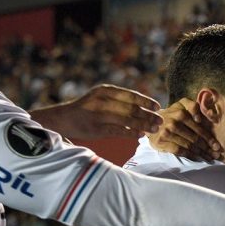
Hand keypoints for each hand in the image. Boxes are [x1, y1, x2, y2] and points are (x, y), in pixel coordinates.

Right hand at [30, 84, 162, 139]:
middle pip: (131, 109)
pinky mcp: (96, 129)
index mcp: (105, 90)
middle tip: (161, 121)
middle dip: (148, 115)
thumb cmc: (88, 108)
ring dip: (143, 125)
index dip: (146, 101)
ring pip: (127, 121)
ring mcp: (98, 115)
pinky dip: (131, 133)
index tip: (158, 107)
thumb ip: (119, 100)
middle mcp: (102, 101)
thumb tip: (145, 107)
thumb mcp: (101, 97)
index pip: (130, 95)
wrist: (64, 118)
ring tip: (155, 129)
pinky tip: (141, 135)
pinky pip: (118, 131)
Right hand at [148, 98, 221, 160]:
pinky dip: (190, 155)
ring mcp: (167, 131)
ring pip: (189, 145)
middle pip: (195, 138)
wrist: (152, 122)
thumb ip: (193, 107)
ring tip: (210, 158)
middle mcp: (174, 121)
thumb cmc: (173, 114)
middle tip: (216, 154)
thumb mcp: (182, 105)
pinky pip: (180, 151)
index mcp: (181, 111)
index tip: (217, 145)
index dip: (209, 137)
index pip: (199, 127)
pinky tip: (198, 158)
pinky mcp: (162, 141)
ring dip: (201, 153)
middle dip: (208, 148)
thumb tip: (200, 119)